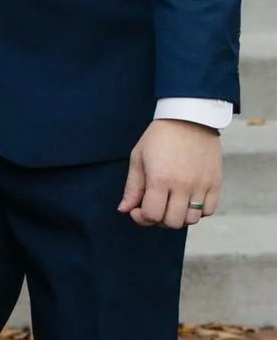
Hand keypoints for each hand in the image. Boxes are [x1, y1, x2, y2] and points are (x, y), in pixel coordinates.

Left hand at [122, 115, 222, 230]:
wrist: (190, 117)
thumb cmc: (160, 136)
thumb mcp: (139, 157)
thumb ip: (132, 187)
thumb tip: (124, 210)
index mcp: (160, 179)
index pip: (152, 215)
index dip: (141, 218)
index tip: (137, 209)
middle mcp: (183, 185)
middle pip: (172, 222)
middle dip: (159, 219)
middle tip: (155, 206)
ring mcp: (202, 185)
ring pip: (191, 220)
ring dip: (178, 217)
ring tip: (171, 203)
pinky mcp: (216, 182)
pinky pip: (209, 210)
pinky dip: (198, 212)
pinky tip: (188, 201)